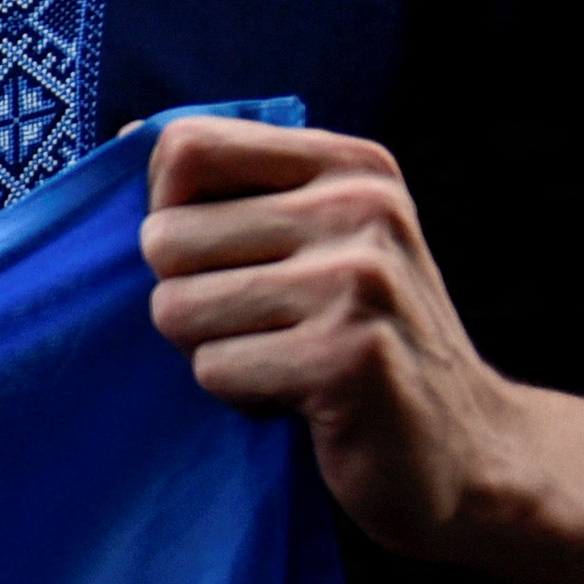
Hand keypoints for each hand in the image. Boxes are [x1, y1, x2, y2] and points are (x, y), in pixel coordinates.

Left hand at [139, 115, 538, 555]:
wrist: (464, 451)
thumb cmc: (356, 337)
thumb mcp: (315, 238)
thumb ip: (231, 187)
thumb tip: (119, 132)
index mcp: (349, 164)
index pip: (184, 146)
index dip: (168, 210)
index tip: (218, 255)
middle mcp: (361, 208)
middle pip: (164, 237)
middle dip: (187, 297)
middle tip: (260, 327)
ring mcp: (360, 281)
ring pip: (176, 308)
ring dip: (212, 351)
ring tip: (282, 360)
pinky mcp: (349, 357)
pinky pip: (215, 369)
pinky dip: (241, 395)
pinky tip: (303, 398)